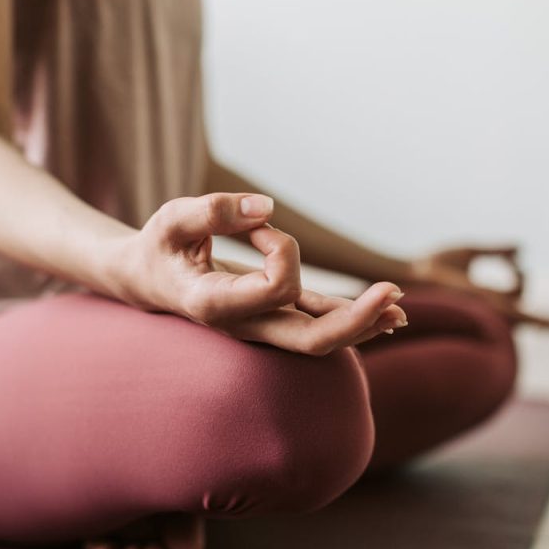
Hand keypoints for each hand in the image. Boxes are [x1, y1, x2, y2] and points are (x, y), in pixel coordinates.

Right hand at [119, 192, 408, 354]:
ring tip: (401, 308)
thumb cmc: (158, 248)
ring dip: (363, 324)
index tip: (258, 222)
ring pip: (320, 339)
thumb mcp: (171, 220)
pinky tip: (388, 314)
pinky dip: (352, 318)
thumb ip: (212, 211)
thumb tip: (265, 207)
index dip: (280, 247)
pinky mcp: (274, 317)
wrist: (147, 281)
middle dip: (355, 322)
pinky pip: (318, 324)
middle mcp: (244, 325)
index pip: (275, 288)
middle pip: (310, 341)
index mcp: (216, 305)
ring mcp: (262, 326)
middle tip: (393, 294)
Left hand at [408, 245, 548, 333]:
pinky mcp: (492, 309)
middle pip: (524, 309)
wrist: (412, 274)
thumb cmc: (431, 265)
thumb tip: (522, 248)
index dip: (521, 274)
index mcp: (485, 296)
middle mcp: (490, 308)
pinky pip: (525, 318)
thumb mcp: (470, 253)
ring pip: (530, 321)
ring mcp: (492, 310)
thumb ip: (496, 251)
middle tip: (543, 298)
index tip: (515, 259)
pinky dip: (546, 323)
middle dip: (538, 306)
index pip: (515, 293)